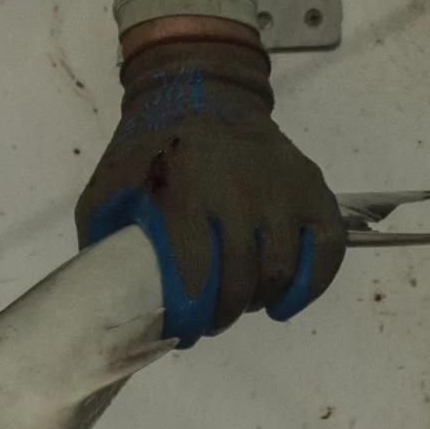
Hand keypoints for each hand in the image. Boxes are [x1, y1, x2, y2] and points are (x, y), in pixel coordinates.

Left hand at [75, 30, 345, 345]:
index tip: (183, 333)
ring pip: (282, 269)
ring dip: (261, 301)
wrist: (199, 95)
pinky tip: (286, 303)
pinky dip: (312, 283)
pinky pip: (326, 246)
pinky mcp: (310, 186)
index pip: (196, 276)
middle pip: (242, 280)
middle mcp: (239, 193)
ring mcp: (280, 189)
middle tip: (209, 323)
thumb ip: (104, 241)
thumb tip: (103, 299)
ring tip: (241, 305)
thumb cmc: (148, 151)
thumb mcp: (107, 191)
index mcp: (185, 196)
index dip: (191, 317)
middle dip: (224, 314)